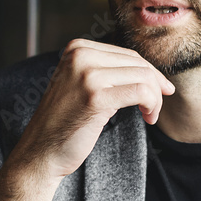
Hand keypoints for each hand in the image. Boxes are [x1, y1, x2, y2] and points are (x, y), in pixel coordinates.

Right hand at [0, 39, 173, 200]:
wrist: (40, 152)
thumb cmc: (64, 124)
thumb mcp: (81, 85)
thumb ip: (105, 71)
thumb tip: (148, 69)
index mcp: (77, 48)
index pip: (127, 54)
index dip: (149, 73)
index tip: (160, 91)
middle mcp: (80, 55)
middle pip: (138, 63)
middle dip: (156, 85)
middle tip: (157, 107)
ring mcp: (87, 74)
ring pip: (144, 76)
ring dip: (155, 98)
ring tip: (151, 115)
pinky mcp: (96, 96)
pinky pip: (141, 92)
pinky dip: (152, 105)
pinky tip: (148, 118)